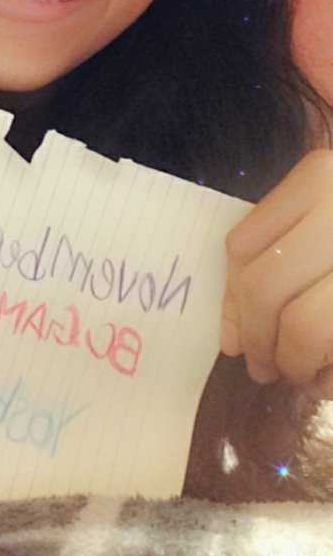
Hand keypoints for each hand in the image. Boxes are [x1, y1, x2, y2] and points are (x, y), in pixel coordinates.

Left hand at [221, 149, 332, 396]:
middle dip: (258, 340)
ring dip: (294, 363)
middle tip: (264, 367)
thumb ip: (276, 255)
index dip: (231, 303)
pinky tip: (331, 378)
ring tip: (301, 373)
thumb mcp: (325, 217)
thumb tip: (232, 337)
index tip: (236, 338)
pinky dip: (330, 378)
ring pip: (304, 326)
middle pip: (265, 288)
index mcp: (321, 176)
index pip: (242, 247)